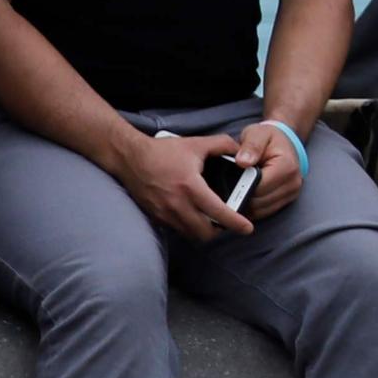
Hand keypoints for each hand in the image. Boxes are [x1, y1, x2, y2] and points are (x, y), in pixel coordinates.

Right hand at [119, 128, 254, 240]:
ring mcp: (164, 213)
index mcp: (191, 187)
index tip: (248, 228)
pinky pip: (176, 229)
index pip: (218, 212)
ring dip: (203, 231)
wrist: (129, 157)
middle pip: (204, 233)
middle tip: (229, 222)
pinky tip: (194, 216)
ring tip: (213, 221)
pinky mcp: (155, 216)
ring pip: (190, 234)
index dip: (235, 223)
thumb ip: (223, 145)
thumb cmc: (163, 151)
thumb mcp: (197, 143)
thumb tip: (241, 153)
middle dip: (220, 231)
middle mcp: (177, 204)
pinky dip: (188, 227)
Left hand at [229, 117, 307, 219]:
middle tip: (226, 189)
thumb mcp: (257, 134)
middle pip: (259, 203)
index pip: (259, 188)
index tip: (226, 183)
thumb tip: (242, 162)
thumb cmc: (268, 138)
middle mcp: (293, 182)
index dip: (240, 188)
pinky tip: (243, 197)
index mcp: (287, 166)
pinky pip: (264, 212)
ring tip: (234, 193)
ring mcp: (292, 193)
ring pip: (260, 211)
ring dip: (246, 205)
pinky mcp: (287, 200)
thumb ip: (251, 146)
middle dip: (241, 197)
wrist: (283, 141)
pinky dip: (252, 208)